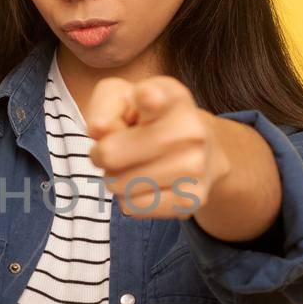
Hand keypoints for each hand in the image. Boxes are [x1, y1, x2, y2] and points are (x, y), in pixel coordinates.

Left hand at [86, 75, 229, 218]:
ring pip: (118, 184)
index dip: (148, 99)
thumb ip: (104, 106)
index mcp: (172, 97)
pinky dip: (130, 198)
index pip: (155, 98)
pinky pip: (133, 207)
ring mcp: (194, 166)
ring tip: (136, 164)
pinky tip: (146, 184)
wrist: (202, 149)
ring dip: (116, 178)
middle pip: (110, 153)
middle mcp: (190, 129)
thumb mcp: (122, 97)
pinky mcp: (191, 199)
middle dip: (101, 153)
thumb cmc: (149, 119)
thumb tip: (100, 130)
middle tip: (117, 147)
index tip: (147, 98)